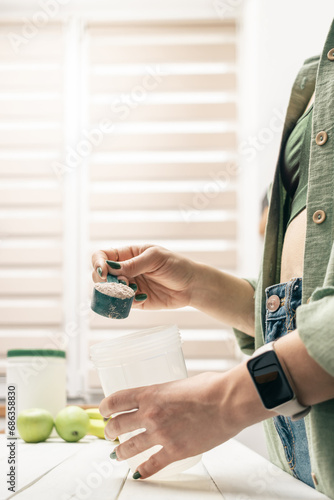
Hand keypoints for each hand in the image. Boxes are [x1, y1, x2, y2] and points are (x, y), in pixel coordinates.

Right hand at [91, 244, 196, 309]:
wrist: (192, 286)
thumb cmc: (176, 265)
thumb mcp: (155, 258)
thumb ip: (134, 263)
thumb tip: (111, 268)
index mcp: (128, 254)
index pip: (102, 255)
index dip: (98, 263)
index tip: (104, 272)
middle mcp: (125, 270)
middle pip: (100, 275)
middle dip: (105, 281)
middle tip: (122, 283)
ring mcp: (129, 286)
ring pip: (108, 292)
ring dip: (115, 293)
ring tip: (133, 291)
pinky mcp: (135, 301)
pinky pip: (121, 304)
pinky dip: (125, 303)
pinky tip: (142, 298)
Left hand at [99, 371, 253, 478]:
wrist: (228, 402)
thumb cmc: (210, 387)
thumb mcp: (181, 383)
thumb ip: (169, 393)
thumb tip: (169, 398)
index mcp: (150, 394)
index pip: (116, 401)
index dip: (105, 407)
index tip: (104, 411)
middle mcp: (150, 414)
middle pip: (118, 425)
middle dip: (111, 431)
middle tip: (110, 433)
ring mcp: (161, 435)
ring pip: (129, 447)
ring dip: (120, 452)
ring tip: (117, 454)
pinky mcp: (175, 451)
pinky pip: (153, 465)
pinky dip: (144, 471)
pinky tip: (139, 473)